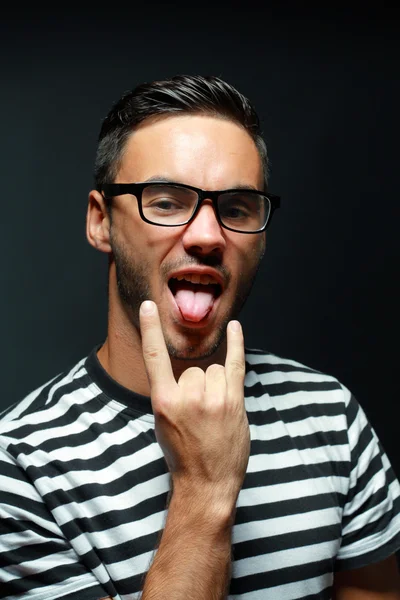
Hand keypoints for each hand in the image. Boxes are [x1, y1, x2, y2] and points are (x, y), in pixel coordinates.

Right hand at [139, 301, 249, 507]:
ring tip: (215, 413)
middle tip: (200, 414)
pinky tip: (234, 328)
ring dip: (216, 385)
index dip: (150, 329)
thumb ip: (171, 394)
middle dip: (198, 386)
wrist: (207, 483)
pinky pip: (236, 364)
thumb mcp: (163, 424)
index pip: (154, 357)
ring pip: (214, 370)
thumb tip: (187, 372)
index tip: (148, 305)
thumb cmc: (183, 454)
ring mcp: (213, 399)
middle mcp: (188, 397)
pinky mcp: (234, 402)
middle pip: (194, 369)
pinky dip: (236, 344)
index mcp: (164, 402)